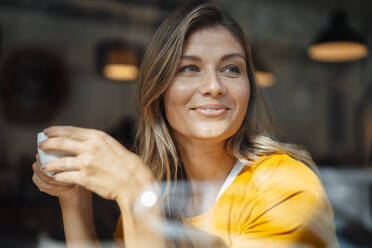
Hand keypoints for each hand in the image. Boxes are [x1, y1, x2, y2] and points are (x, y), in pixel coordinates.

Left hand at [38, 126, 153, 205]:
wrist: (132, 179)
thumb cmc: (123, 162)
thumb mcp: (109, 144)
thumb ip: (94, 141)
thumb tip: (76, 140)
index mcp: (97, 137)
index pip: (70, 131)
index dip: (55, 131)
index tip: (46, 132)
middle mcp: (90, 147)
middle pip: (61, 143)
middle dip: (48, 144)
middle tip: (41, 146)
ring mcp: (86, 163)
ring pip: (60, 162)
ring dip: (50, 164)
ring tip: (45, 166)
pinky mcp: (84, 178)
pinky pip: (65, 176)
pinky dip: (58, 176)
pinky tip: (56, 177)